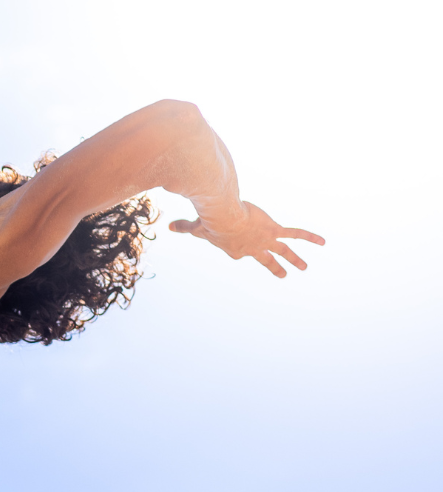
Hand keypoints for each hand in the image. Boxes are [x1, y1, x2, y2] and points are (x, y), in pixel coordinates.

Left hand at [169, 201, 323, 277]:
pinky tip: (322, 242)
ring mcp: (264, 241)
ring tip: (305, 268)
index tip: (232, 238)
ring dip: (295, 260)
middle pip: (265, 260)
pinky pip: (294, 234)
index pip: (239, 251)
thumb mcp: (196, 227)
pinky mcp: (273, 230)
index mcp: (235, 250)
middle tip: (282, 275)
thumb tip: (168, 226)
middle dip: (274, 267)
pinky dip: (309, 237)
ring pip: (283, 252)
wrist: (223, 217)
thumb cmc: (209, 222)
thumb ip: (184, 227)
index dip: (237, 247)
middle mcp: (252, 249)